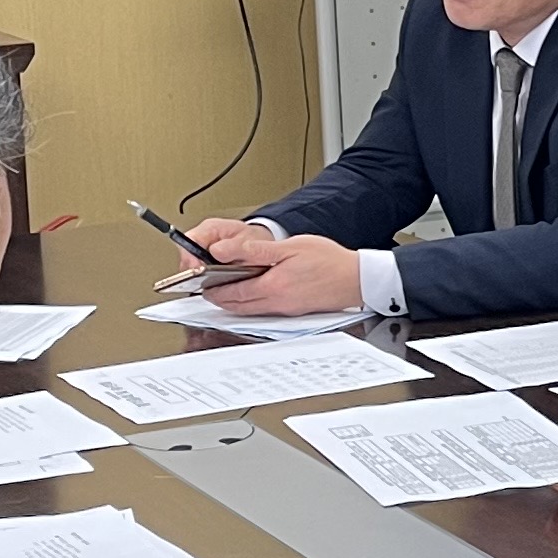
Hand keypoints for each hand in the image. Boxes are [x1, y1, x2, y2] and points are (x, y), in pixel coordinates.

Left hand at [193, 229, 364, 316]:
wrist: (356, 279)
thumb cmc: (329, 260)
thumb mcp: (288, 247)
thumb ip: (253, 251)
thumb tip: (223, 252)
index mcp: (272, 286)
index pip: (231, 291)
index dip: (212, 287)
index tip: (201, 282)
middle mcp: (276, 302)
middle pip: (237, 305)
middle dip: (218, 298)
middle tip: (205, 289)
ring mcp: (284, 309)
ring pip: (248, 309)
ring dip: (233, 302)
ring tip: (222, 291)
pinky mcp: (292, 310)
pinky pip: (263, 309)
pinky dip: (249, 303)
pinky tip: (250, 294)